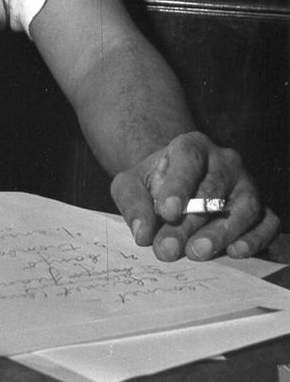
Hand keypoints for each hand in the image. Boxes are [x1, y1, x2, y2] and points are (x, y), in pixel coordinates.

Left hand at [110, 131, 278, 261]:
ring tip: (196, 252)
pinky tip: (235, 251)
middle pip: (213, 189)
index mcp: (191, 146)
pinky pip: (267, 224)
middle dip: (190, 222)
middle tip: (169, 248)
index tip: (166, 211)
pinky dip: (256, 239)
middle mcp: (224, 161)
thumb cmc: (154, 184)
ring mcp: (246, 185)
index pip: (188, 160)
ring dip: (221, 233)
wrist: (177, 187)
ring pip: (244, 206)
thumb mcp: (131, 184)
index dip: (178, 185)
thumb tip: (142, 233)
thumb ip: (133, 203)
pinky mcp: (262, 210)